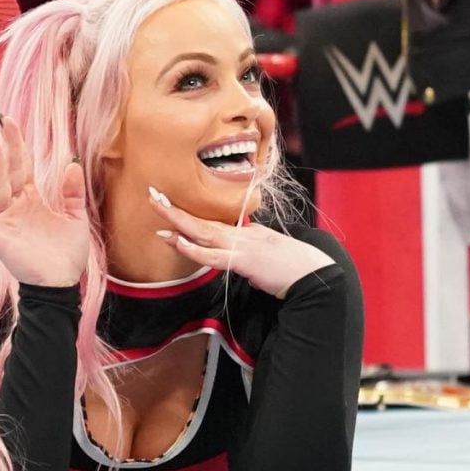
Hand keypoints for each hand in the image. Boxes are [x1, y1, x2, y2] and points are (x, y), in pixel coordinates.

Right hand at [0, 115, 89, 286]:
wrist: (60, 285)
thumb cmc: (66, 255)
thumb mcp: (75, 219)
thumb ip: (72, 193)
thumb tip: (72, 163)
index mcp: (32, 200)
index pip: (23, 166)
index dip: (19, 144)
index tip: (11, 120)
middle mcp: (15, 206)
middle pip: (9, 170)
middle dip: (7, 146)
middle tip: (3, 120)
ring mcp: (4, 221)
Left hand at [150, 191, 334, 298]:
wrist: (316, 274)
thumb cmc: (293, 269)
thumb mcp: (266, 259)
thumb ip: (248, 258)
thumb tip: (238, 264)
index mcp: (246, 234)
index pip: (211, 224)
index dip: (188, 216)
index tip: (168, 206)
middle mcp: (242, 234)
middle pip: (202, 221)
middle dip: (175, 209)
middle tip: (153, 196)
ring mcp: (242, 245)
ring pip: (203, 232)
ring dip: (178, 221)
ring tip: (157, 210)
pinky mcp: (245, 260)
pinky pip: (212, 255)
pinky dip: (193, 248)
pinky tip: (176, 241)